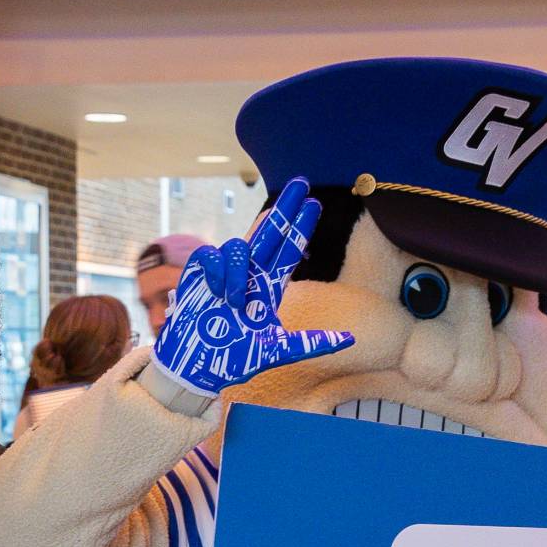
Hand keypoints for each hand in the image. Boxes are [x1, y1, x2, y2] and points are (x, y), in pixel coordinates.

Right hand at [148, 176, 353, 396]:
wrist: (196, 365)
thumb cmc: (234, 358)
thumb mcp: (277, 350)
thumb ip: (311, 342)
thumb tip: (350, 338)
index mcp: (269, 288)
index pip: (289, 251)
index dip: (300, 227)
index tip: (314, 204)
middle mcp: (250, 273)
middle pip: (270, 231)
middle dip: (285, 207)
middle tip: (301, 181)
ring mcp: (226, 271)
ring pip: (240, 245)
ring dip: (238, 272)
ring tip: (233, 302)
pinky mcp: (202, 272)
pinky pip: (212, 255)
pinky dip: (215, 273)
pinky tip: (214, 293)